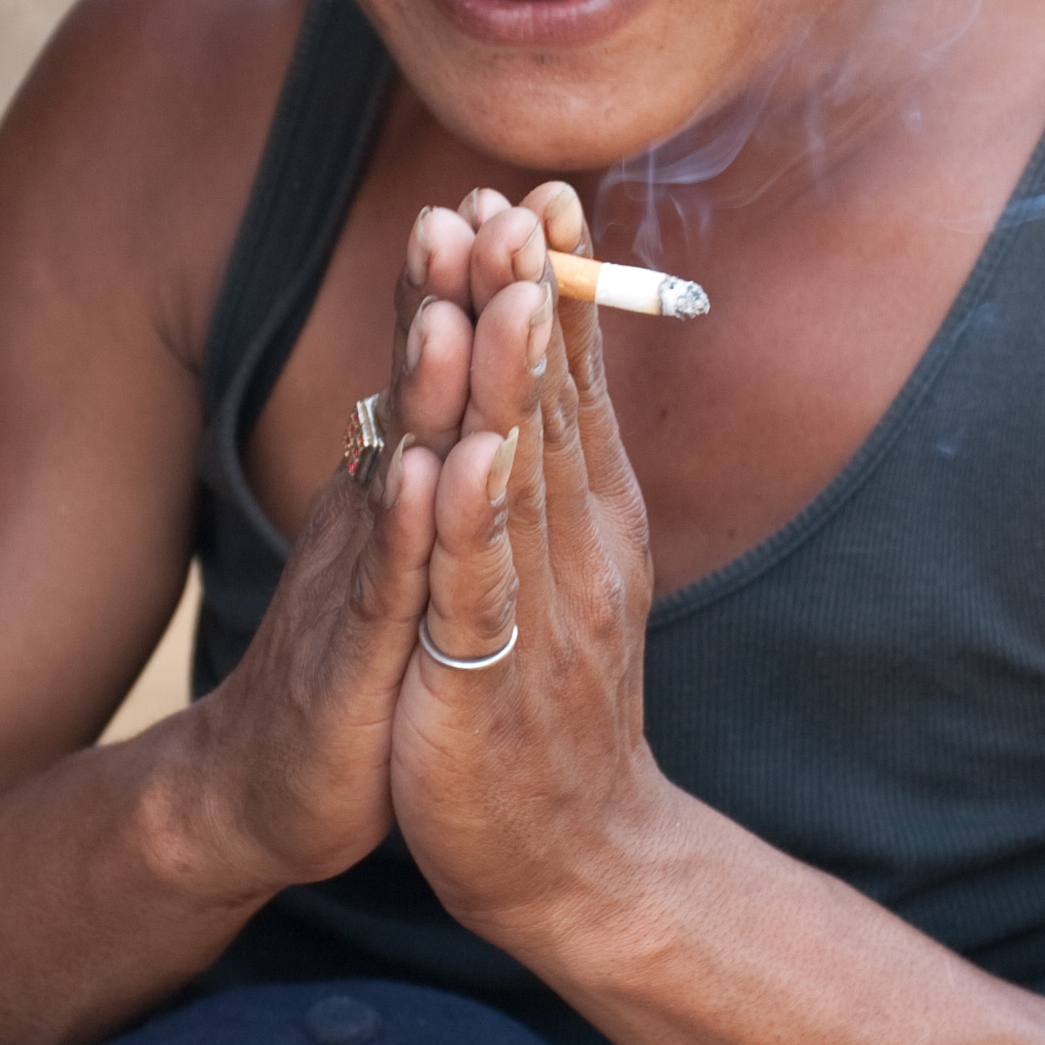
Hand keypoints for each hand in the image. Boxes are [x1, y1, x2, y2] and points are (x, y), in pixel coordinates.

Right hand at [185, 206, 481, 903]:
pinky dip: (400, 529)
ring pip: (397, 469)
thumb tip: (454, 367)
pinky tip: (417, 475)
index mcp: (396, 485)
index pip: (436, 366)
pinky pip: (382, 587)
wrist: (266, 788)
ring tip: (457, 309)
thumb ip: (422, 454)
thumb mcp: (399, 546)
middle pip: (413, 389)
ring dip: (425, 388)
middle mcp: (371, 512)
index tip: (512, 194)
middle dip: (448, 296)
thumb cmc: (352, 662)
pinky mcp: (355, 660)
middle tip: (480, 206)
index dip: (467, 281)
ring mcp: (359, 579)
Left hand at [385, 188, 669, 963]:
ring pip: (518, 476)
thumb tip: (548, 366)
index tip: (541, 189)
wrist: (575, 855)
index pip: (571, 382)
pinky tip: (456, 455)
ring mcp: (535, 610)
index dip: (555, 287)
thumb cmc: (552, 701)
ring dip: (504, 379)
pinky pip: (476, 587)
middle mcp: (575, 548)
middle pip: (549, 405)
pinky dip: (468, 519)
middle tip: (517, 198)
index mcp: (587, 517)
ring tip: (493, 287)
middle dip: (529, 299)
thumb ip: (554, 469)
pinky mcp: (484, 679)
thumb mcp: (558, 568)